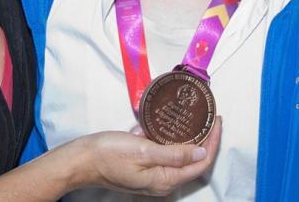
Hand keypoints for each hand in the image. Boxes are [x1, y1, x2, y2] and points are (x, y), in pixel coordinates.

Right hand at [77, 117, 221, 195]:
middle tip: (210, 117)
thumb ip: (174, 154)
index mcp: (165, 179)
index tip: (217, 121)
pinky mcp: (144, 166)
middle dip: (205, 139)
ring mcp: (153, 174)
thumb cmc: (109, 155)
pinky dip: (171, 138)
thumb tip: (200, 153)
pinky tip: (171, 124)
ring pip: (180, 155)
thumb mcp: (144, 151)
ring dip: (190, 137)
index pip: (200, 163)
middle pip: (193, 161)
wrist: (81, 160)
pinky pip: (165, 152)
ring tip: (197, 118)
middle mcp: (162, 180)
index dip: (213, 142)